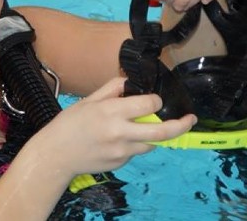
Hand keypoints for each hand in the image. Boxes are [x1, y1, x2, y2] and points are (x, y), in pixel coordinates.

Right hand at [33, 77, 195, 176]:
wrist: (55, 155)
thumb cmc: (69, 124)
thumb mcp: (89, 100)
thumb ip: (112, 89)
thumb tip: (130, 81)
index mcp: (113, 112)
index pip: (150, 104)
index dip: (156, 100)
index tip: (154, 99)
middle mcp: (121, 133)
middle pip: (162, 131)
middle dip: (181, 125)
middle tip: (191, 119)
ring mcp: (122, 152)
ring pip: (151, 143)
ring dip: (152, 134)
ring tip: (138, 127)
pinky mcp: (120, 164)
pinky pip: (135, 152)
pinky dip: (134, 144)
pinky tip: (115, 140)